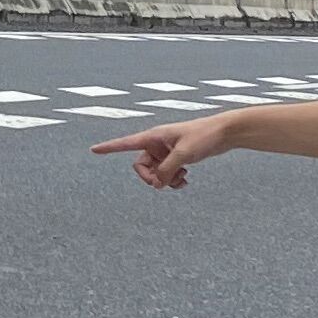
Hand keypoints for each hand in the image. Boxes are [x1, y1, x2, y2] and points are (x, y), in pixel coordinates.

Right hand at [94, 116, 219, 188]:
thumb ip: (167, 171)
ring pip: (155, 173)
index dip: (109, 147)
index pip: (125, 143)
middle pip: (140, 167)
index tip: (93, 150)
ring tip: (182, 179)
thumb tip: (157, 184)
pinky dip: (173, 180)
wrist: (224, 133)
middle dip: (151, 178)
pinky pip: (166, 175)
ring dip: (165, 180)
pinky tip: (185, 180)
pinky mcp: (176, 158)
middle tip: (163, 182)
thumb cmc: (203, 136)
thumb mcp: (184, 155)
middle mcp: (156, 144)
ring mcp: (166, 152)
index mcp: (153, 136)